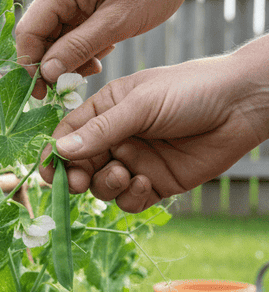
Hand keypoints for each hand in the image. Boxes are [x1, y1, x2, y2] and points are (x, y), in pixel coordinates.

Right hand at [15, 0, 195, 96]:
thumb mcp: (115, 23)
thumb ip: (77, 48)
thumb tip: (45, 73)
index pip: (29, 31)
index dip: (30, 64)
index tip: (43, 91)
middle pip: (39, 36)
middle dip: (52, 64)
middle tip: (68, 86)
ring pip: (55, 38)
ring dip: (70, 59)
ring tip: (94, 66)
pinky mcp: (83, 2)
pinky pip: (71, 33)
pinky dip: (81, 49)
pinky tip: (101, 53)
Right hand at [39, 38, 268, 212]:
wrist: (242, 105)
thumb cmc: (191, 90)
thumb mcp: (140, 105)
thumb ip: (101, 130)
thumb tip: (60, 149)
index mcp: (106, 111)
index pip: (68, 135)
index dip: (55, 154)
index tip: (49, 171)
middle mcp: (116, 138)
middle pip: (80, 166)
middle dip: (76, 176)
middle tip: (79, 181)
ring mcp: (135, 162)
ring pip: (102, 187)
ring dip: (107, 185)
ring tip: (125, 174)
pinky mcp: (155, 184)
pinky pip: (129, 201)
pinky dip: (131, 197)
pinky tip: (145, 183)